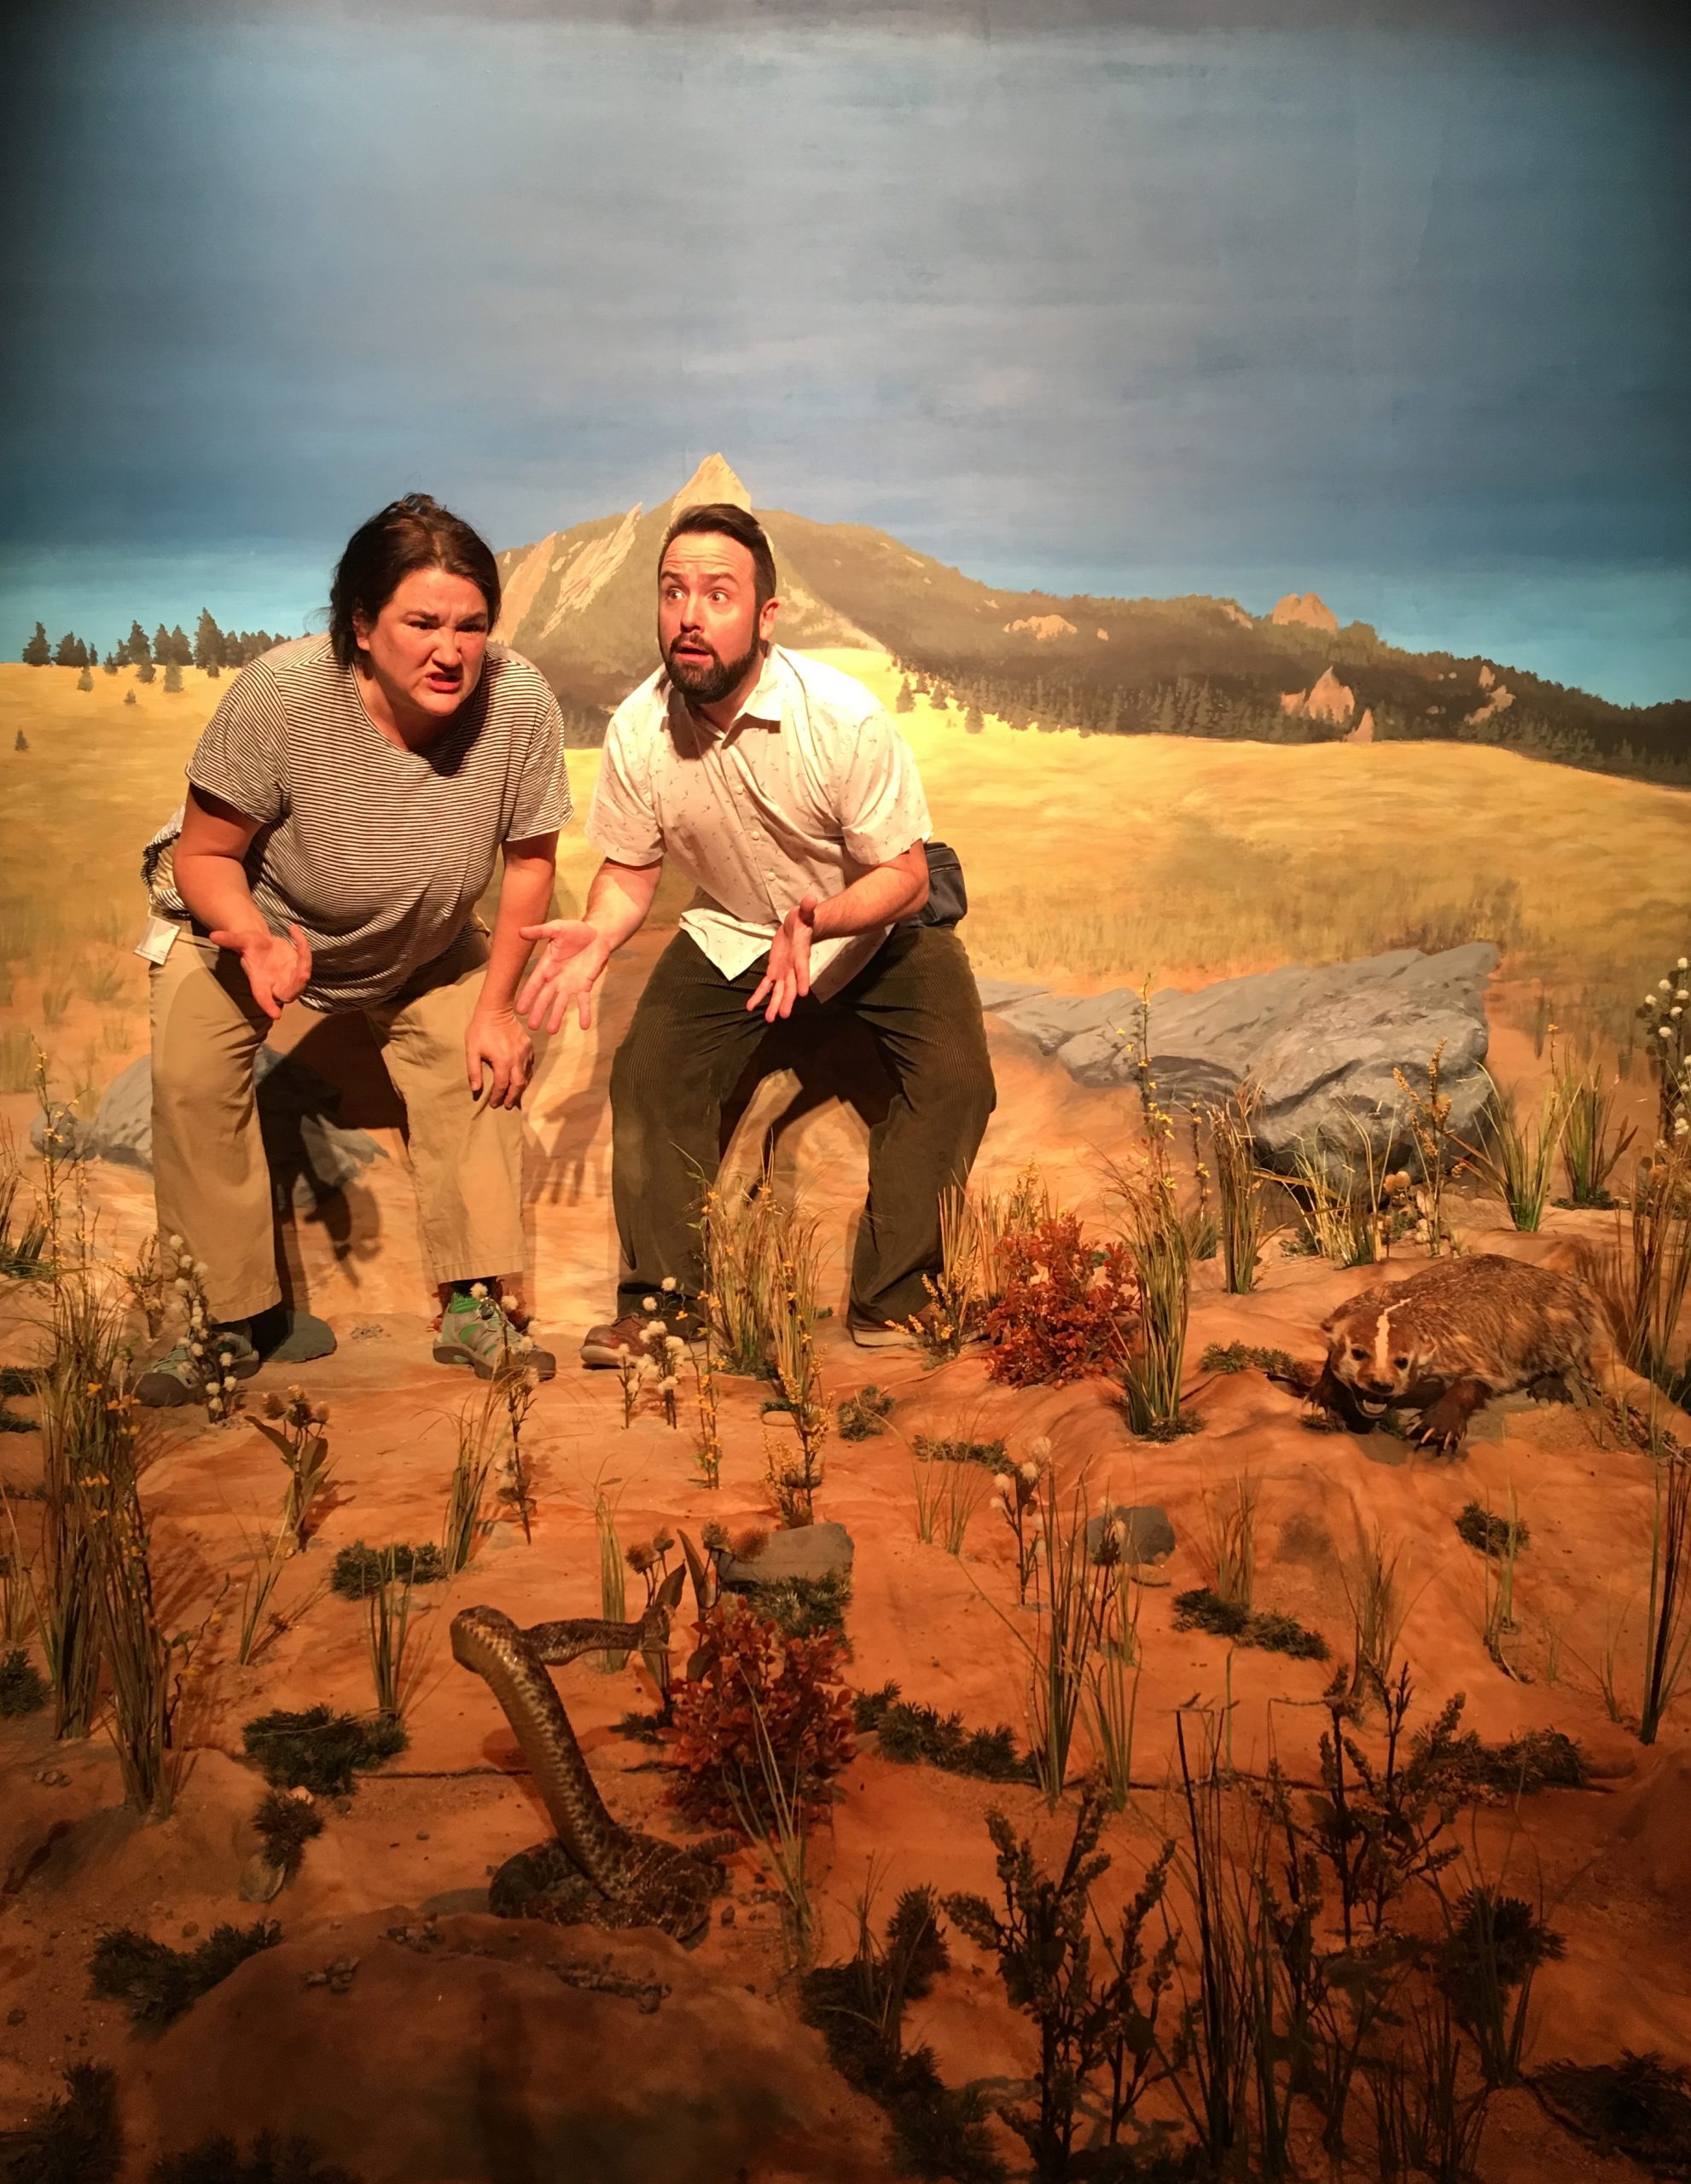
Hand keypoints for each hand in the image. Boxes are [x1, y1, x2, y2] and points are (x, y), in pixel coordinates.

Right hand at [209, 923, 311, 1019]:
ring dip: (304, 960)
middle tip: (303, 973)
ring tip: (301, 942)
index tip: (276, 1014)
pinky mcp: (299, 965)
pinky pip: (305, 958)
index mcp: (261, 984)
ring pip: (302, 975)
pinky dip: (302, 944)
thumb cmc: (248, 946)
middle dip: (297, 984)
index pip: (264, 998)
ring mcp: (290, 977)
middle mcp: (277, 984)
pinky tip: (293, 929)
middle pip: (290, 992)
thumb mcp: (239, 942)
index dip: (269, 1006)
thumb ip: (229, 940)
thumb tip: (213, 936)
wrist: (260, 943)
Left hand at [465, 1006, 533, 1108]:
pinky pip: (530, 1066)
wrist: (496, 1011)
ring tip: (513, 1096)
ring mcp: (525, 1053)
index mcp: (502, 1061)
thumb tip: (476, 1089)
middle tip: (506, 1105)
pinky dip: (525, 1075)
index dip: (497, 1097)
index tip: (493, 1104)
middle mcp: (517, 1060)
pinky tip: (520, 1079)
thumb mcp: (472, 1050)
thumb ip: (474, 1071)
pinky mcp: (528, 1047)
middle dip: (512, 1097)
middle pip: (518, 1085)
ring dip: (520, 1088)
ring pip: (526, 1076)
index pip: (501, 1086)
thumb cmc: (480, 1030)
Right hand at [516, 919, 609, 1033]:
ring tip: (552, 1031)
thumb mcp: (556, 929)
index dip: (527, 996)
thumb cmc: (575, 931)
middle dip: (539, 1011)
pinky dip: (584, 1013)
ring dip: (557, 1016)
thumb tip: (520, 931)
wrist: (597, 934)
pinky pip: (584, 1001)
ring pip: (562, 1003)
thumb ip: (540, 932)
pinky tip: (584, 1026)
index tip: (520, 1010)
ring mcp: (570, 984)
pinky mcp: (585, 985)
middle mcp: (556, 978)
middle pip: (546, 997)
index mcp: (547, 966)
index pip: (534, 984)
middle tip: (533, 1027)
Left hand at [747, 896, 817, 1022]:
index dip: (802, 979)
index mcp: (800, 953)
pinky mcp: (775, 971)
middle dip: (786, 1000)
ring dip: (774, 1005)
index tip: (802, 993)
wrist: (801, 928)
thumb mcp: (805, 912)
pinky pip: (766, 985)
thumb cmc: (804, 920)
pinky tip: (751, 1007)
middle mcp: (793, 967)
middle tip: (783, 1015)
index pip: (802, 967)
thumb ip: (808, 909)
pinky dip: (759, 996)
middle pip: (790, 985)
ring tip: (770, 1019)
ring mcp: (784, 971)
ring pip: (779, 990)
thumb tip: (811, 900)